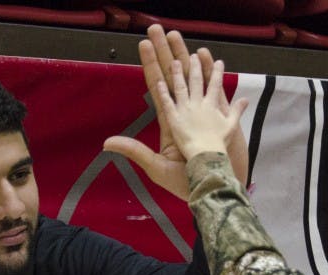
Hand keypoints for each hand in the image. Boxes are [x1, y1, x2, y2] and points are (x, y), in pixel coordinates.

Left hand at [103, 24, 248, 199]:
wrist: (216, 192)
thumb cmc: (187, 185)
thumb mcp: (157, 168)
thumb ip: (135, 152)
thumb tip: (106, 143)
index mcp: (170, 123)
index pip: (157, 88)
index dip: (151, 67)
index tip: (144, 45)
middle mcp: (185, 115)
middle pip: (173, 76)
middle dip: (166, 52)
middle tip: (158, 29)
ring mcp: (203, 114)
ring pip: (194, 78)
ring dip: (186, 56)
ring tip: (180, 35)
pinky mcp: (220, 117)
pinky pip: (214, 88)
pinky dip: (211, 71)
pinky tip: (207, 56)